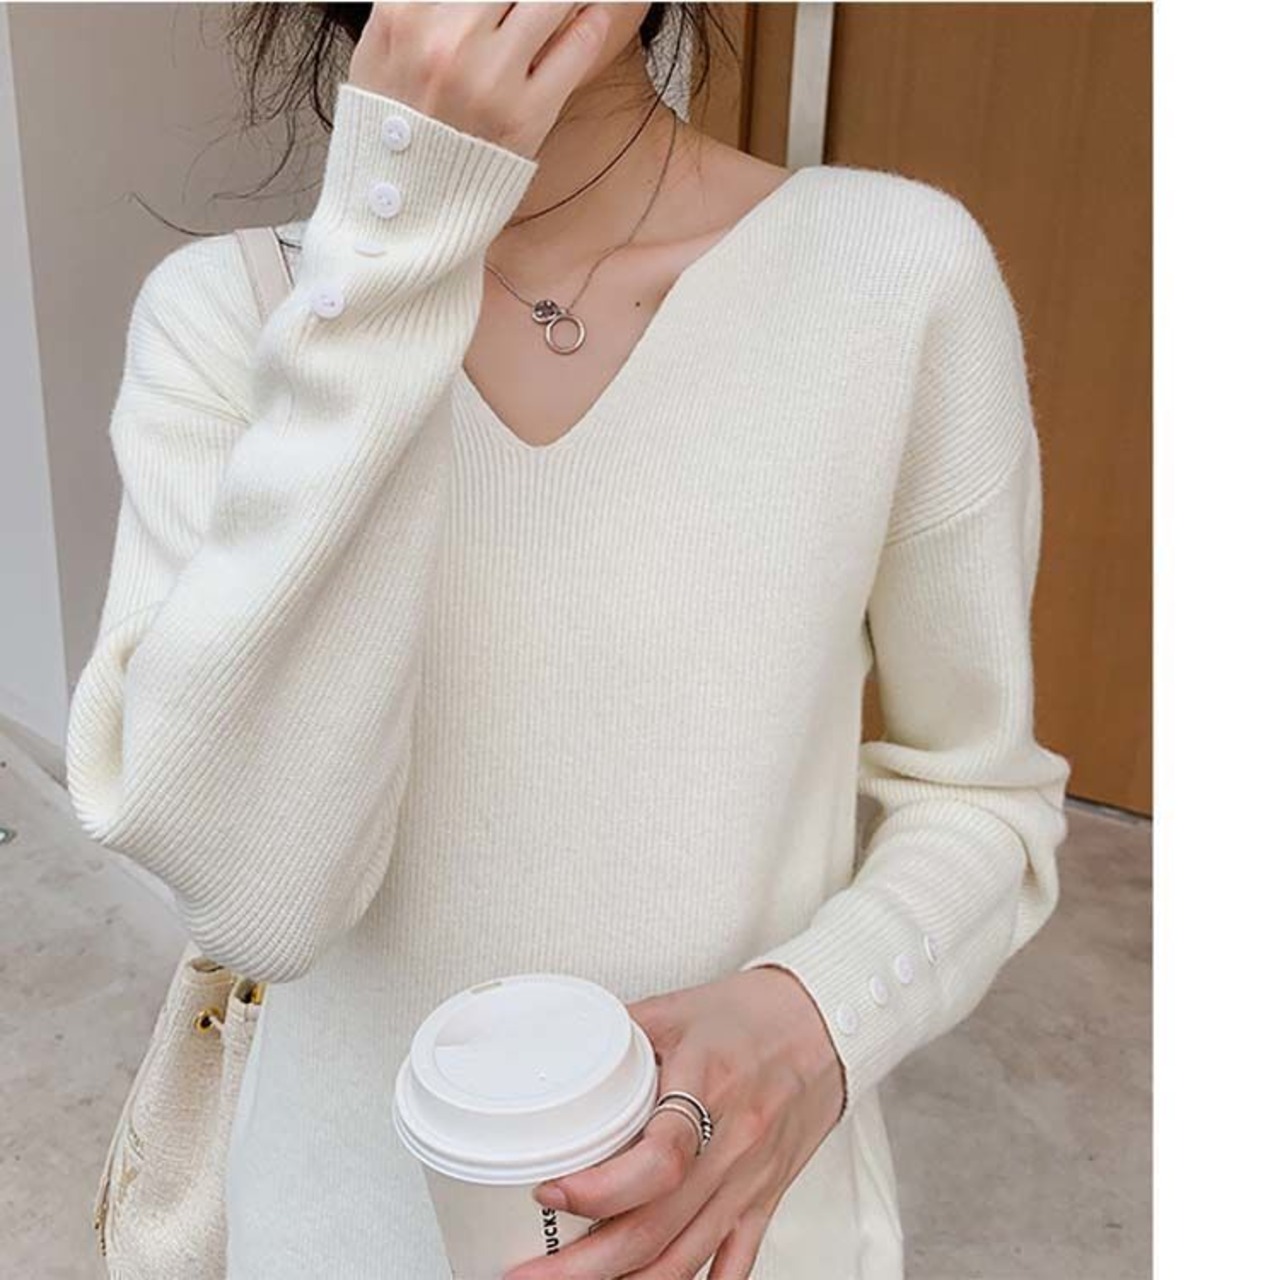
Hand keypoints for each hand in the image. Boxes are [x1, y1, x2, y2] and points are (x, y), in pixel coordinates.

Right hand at [349, 1, 610, 157]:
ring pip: (548, 2)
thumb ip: (413, 2)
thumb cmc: (393, 125)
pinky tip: (592, 18)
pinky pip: (574, 49)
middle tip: (538, 4)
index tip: (502, 0)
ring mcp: (489, 77)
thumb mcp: (378, 48)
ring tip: (569, 4)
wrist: (406, 205)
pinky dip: (589, 27)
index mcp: (404, 15)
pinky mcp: (526, 114)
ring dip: (564, 0)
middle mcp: (447, 40)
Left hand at [501, 966, 845, 1279]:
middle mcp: (732, 1144)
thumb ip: (618, 1033)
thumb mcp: (675, 1009)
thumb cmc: (752, 1015)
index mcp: (708, 1086)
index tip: (550, 1191)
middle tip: (528, 1273)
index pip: (658, 1159)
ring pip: (684, 1259)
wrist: (825, 1024)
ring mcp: (749, 1181)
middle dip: (585, 1265)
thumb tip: (556, 1050)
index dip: (600, 1189)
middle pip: (658, 1228)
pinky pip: (731, 1264)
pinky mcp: (764, 1200)